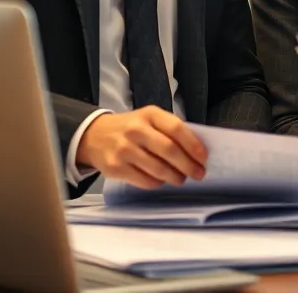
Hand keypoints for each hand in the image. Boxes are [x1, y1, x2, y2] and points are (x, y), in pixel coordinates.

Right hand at [76, 107, 206, 188]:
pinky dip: (158, 183)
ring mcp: (124, 149)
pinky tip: (162, 180)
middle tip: (199, 173)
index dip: (193, 145)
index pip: (176, 129)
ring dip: (175, 177)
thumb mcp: (149, 119)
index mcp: (149, 114)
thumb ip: (170, 129)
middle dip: (188, 165)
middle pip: (169, 151)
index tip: (204, 157)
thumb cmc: (131, 127)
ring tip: (182, 179)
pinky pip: (144, 181)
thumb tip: (195, 151)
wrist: (94, 135)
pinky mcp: (115, 168)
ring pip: (158, 169)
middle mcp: (136, 130)